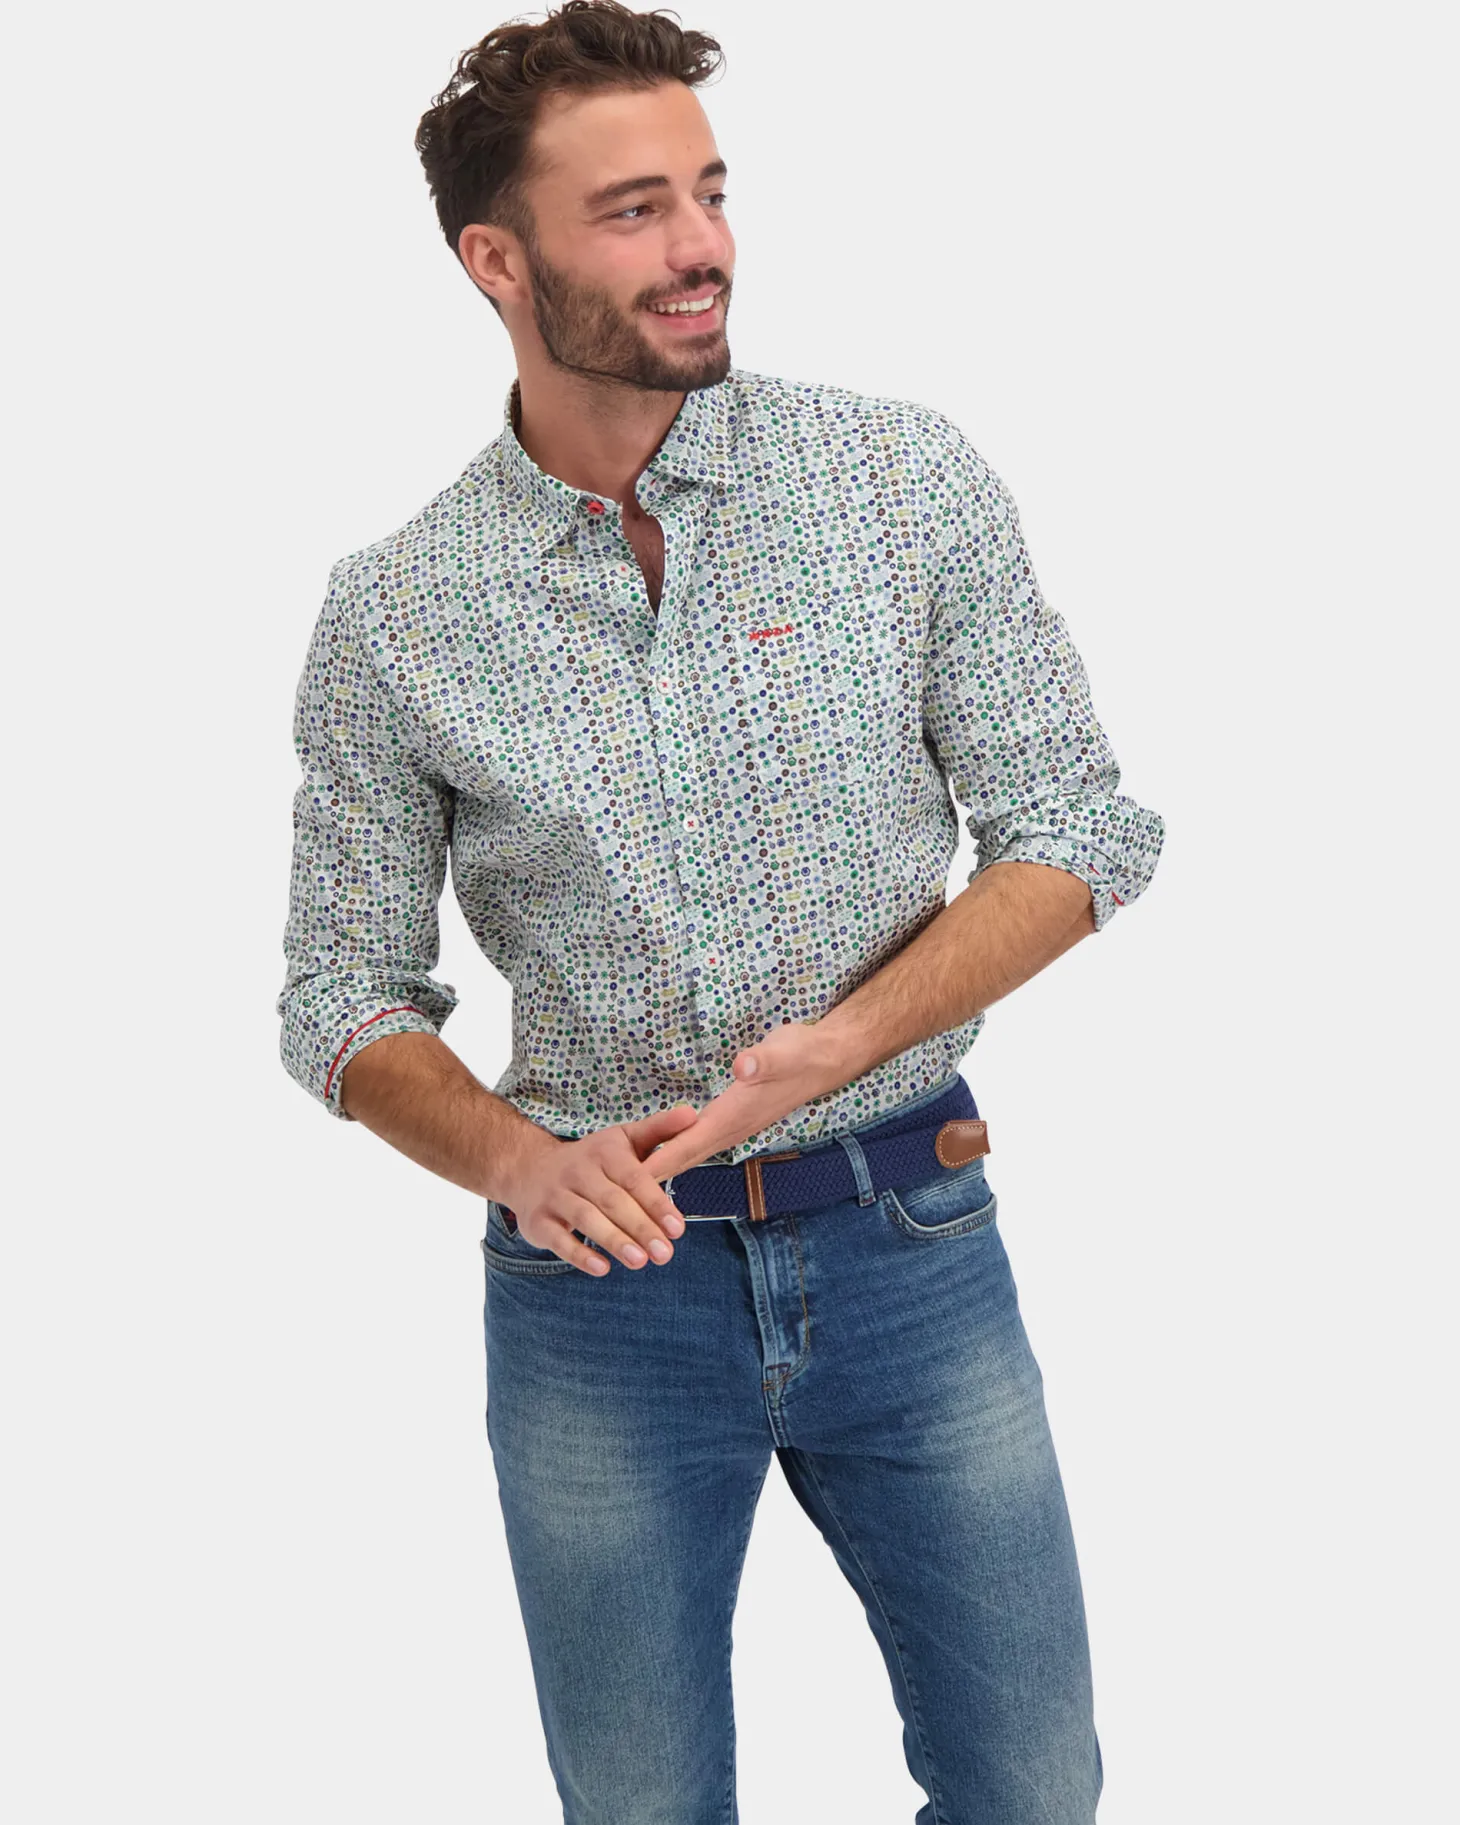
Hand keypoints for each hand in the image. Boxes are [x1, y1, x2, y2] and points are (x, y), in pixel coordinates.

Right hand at [497, 1103, 700, 1275]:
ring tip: (640, 1262)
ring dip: (614, 1241)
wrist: (528, 1169)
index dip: (656, 1203)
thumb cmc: (590, 1160)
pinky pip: (559, 1239)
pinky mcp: (539, 1221)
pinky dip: (579, 1255)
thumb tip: (692, 1114)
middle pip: (612, 1201)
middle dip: (640, 1228)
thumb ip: (658, 1129)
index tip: (678, 1229)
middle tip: (665, 1254)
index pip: (633, 1178)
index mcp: (603, 1152)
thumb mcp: (622, 1139)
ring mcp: (556, 1196)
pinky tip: (602, 1268)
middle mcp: (578, 1172)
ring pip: (586, 1218)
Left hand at [643, 1020, 848, 1184]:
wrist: (824, 1061)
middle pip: (683, 1159)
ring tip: (630, 1191)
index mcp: (733, 1116)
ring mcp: (734, 1127)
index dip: (658, 1165)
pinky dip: (677, 1156)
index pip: (687, 1145)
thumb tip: (743, 1067)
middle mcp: (731, 1129)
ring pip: (690, 1156)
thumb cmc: (800, 1055)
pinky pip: (699, 1145)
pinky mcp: (734, 1120)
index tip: (627, 1186)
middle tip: (615, 1201)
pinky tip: (663, 1159)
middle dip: (650, 1181)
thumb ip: (762, 1061)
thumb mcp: (783, 1052)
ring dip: (663, 1173)